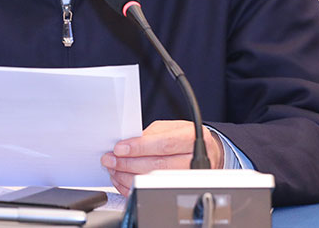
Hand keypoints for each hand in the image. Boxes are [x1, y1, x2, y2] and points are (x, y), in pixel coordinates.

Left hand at [100, 120, 223, 194]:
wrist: (206, 152)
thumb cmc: (186, 138)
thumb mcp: (172, 128)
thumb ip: (151, 134)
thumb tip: (128, 143)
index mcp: (190, 138)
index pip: (164, 144)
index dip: (139, 147)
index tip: (120, 148)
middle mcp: (193, 159)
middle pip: (157, 164)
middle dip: (128, 163)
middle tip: (111, 160)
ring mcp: (188, 177)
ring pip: (154, 179)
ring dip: (128, 176)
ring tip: (114, 169)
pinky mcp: (179, 188)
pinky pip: (153, 190)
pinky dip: (134, 187)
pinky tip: (123, 180)